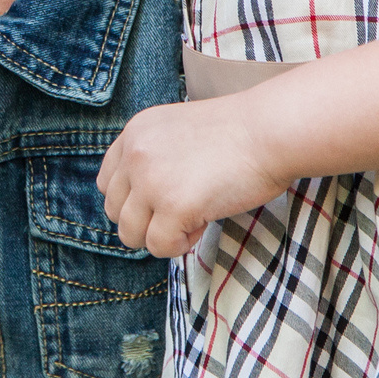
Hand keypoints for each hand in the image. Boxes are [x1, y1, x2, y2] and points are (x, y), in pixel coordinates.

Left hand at [98, 95, 284, 257]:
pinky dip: (182, 244)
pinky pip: (159, 246)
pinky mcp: (172, 207)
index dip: (135, 200)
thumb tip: (146, 205)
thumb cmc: (239, 134)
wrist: (270, 131)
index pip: (108, 183)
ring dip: (162, 234)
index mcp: (135, 133)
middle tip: (185, 209)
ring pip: (130, 234)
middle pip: (115, 212)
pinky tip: (205, 222)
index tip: (165, 199)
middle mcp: (134, 155)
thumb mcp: (179, 133)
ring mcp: (150, 181)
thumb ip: (155, 159)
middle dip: (147, 220)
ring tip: (196, 216)